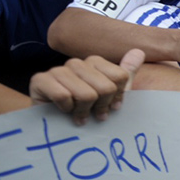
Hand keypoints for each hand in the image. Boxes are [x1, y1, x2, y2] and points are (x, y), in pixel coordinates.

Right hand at [29, 49, 144, 124]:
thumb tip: (139, 51)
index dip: (118, 97)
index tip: (111, 107)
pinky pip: (63, 96)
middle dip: (101, 106)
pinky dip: (66, 109)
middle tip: (93, 114)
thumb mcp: (111, 95)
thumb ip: (126, 73)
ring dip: (83, 111)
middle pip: (106, 87)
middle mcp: (76, 63)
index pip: (120, 77)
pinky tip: (63, 111)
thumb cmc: (86, 111)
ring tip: (78, 115)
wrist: (55, 128)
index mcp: (94, 63)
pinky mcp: (39, 80)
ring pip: (86, 94)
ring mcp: (57, 70)